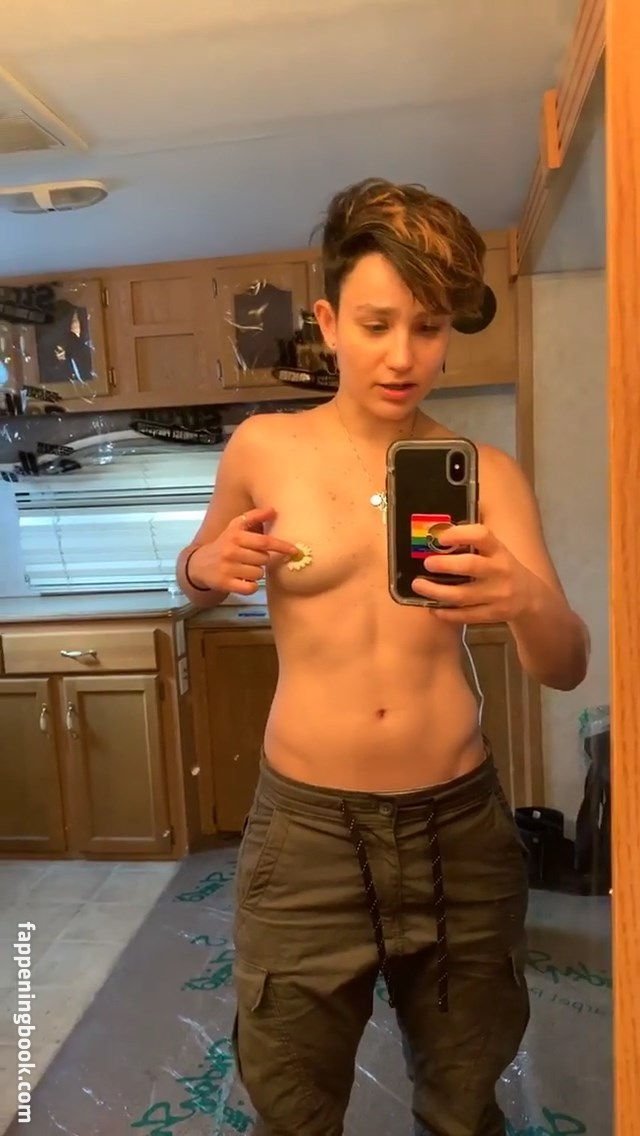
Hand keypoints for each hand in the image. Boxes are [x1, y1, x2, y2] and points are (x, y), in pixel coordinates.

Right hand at [188, 507, 297, 595]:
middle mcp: (231, 551)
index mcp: (236, 535)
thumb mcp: (235, 527)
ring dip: (256, 573)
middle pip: (264, 559)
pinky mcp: (225, 584)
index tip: (294, 550)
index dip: (282, 546)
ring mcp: (227, 568)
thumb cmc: (224, 544)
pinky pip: (251, 587)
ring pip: (259, 574)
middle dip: (262, 560)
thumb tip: (273, 509)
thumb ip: (254, 517)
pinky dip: (251, 585)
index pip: (264, 542)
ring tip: (244, 568)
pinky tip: (243, 580)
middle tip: (251, 558)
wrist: (200, 564)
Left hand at [411, 523, 536, 623]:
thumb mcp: (496, 551)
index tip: (441, 537)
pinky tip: (433, 608)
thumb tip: (435, 534)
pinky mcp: (494, 614)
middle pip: (471, 565)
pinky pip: (466, 615)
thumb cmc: (502, 568)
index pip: (482, 535)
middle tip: (427, 563)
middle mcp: (500, 570)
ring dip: (437, 591)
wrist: (530, 598)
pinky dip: (447, 613)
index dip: (460, 534)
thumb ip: (473, 544)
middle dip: (445, 565)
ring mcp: (498, 595)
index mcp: (499, 550)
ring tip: (418, 586)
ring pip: (463, 595)